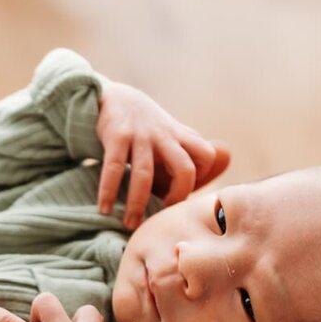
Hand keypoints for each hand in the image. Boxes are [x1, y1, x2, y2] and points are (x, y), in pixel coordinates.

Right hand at [95, 80, 230, 228]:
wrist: (115, 97)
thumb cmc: (146, 128)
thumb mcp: (171, 136)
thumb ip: (188, 155)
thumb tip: (216, 171)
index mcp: (181, 136)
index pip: (206, 156)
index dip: (200, 178)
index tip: (181, 196)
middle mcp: (165, 135)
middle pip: (184, 168)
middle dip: (177, 196)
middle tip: (162, 215)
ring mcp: (141, 135)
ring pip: (145, 174)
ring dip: (137, 203)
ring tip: (129, 224)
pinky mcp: (117, 135)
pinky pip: (114, 168)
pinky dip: (108, 192)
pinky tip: (104, 209)